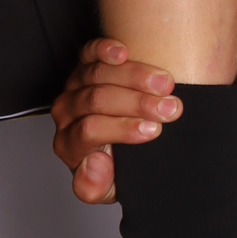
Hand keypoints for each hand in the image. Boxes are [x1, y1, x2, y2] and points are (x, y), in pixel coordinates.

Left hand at [50, 40, 180, 201]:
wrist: (119, 140)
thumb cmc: (115, 162)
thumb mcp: (108, 188)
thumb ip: (94, 187)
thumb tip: (94, 164)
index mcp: (69, 143)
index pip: (90, 131)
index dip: (123, 129)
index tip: (155, 130)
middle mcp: (67, 112)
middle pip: (97, 99)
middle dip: (138, 103)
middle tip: (170, 107)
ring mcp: (74, 85)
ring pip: (98, 73)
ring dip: (135, 77)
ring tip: (166, 83)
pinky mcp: (83, 62)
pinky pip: (89, 52)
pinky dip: (105, 49)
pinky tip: (123, 52)